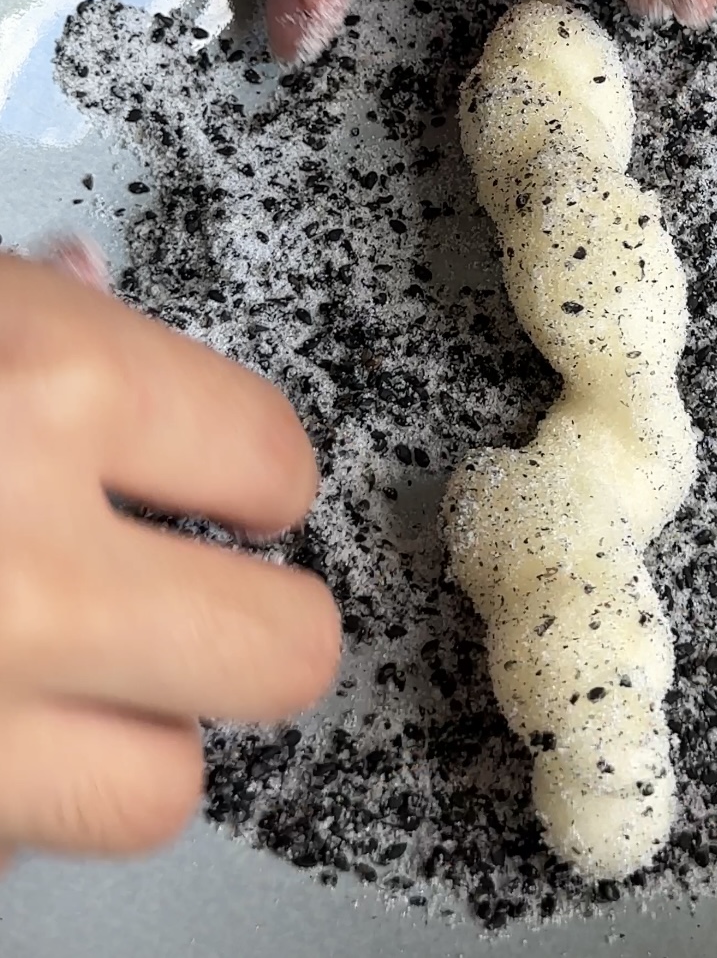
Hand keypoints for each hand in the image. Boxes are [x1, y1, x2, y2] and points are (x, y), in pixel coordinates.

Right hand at [0, 250, 340, 863]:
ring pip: (164, 787)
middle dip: (254, 624)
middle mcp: (27, 566)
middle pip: (281, 651)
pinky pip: (35, 837)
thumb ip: (30, 325)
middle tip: (198, 596)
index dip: (254, 479)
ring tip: (72, 675)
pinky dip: (22, 783)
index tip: (236, 490)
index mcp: (48, 389)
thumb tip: (92, 289)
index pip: (273, 459)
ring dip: (138, 732)